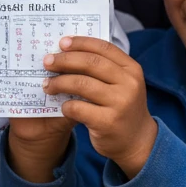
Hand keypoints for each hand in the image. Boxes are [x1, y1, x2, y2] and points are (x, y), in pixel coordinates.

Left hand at [43, 36, 157, 179]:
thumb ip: (104, 67)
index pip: (103, 47)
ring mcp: (120, 103)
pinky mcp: (108, 122)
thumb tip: (68, 51)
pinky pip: (78, 107)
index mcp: (132, 69)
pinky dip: (66, 105)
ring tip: (47, 85)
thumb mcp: (122, 84)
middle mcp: (129, 84)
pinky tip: (63, 106)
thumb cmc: (122, 107)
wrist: (138, 143)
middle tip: (48, 62)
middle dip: (64, 60)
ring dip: (59, 82)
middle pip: (90, 63)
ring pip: (81, 84)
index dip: (81, 43)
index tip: (62, 43)